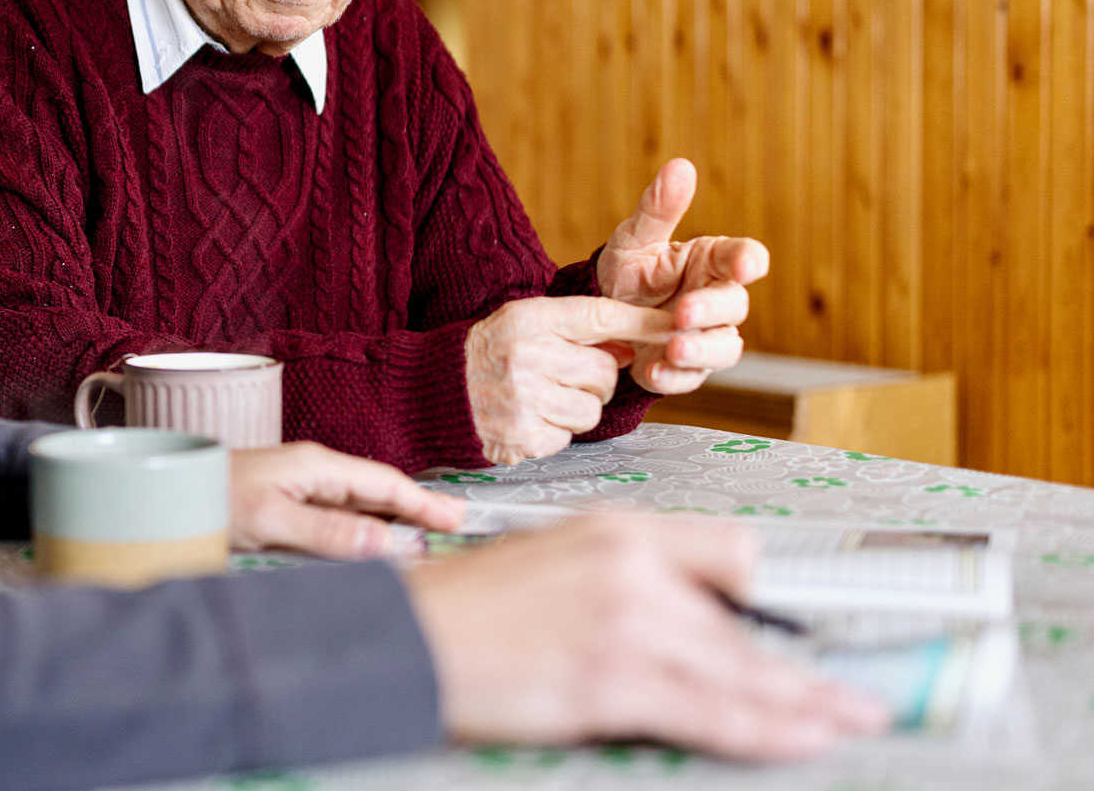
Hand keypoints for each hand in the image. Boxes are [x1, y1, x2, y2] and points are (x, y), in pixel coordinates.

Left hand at [229, 442, 465, 559]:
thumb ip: (328, 531)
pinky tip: (373, 540)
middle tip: (454, 525)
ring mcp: (300, 487)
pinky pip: (338, 514)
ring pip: (359, 502)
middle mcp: (312, 472)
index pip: (382, 483)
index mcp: (315, 466)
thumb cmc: (211, 498)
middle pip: (376, 490)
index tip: (454, 519)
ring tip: (425, 533)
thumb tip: (385, 544)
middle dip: (415, 506)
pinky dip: (365, 525)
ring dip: (392, 517)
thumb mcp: (271, 520)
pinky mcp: (287, 504)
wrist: (166, 494)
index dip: (421, 502)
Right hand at [401, 515, 889, 758]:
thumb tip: (691, 619)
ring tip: (849, 716)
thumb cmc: (470, 608)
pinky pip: (713, 711)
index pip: (731, 552)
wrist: (409, 638)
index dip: (774, 594)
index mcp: (618, 531)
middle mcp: (631, 569)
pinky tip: (802, 736)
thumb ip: (627, 578)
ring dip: (806, 702)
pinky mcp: (614, 682)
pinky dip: (768, 728)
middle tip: (858, 690)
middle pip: (744, 624)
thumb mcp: (555, 559)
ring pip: (741, 671)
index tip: (814, 618)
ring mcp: (625, 625)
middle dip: (803, 666)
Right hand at [465, 297, 678, 465]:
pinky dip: (554, 432)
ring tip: (542, 398)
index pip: (600, 316)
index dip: (643, 323)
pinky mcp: (523, 436)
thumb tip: (631, 345)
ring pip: (591, 410)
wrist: (433, 392)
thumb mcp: (524, 323)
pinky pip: (568, 438)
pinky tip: (528, 418)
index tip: (678, 326)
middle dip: (594, 380)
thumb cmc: (488, 353)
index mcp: (529, 319)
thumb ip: (575, 328)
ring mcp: (524, 399)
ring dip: (575, 409)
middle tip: (563, 376)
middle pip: (603, 373)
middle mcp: (527, 356)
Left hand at [596, 158, 769, 394]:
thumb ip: (658, 208)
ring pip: (723, 347)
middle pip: (734, 306)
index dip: (748, 260)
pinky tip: (652, 372)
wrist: (599, 316)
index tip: (745, 265)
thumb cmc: (628, 271)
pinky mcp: (686, 368)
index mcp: (711, 261)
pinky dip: (674, 377)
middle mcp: (716, 299)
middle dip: (711, 310)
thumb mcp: (635, 239)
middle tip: (682, 312)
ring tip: (672, 348)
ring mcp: (705, 336)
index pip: (744, 257)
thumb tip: (680, 166)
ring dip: (700, 350)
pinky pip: (691, 377)